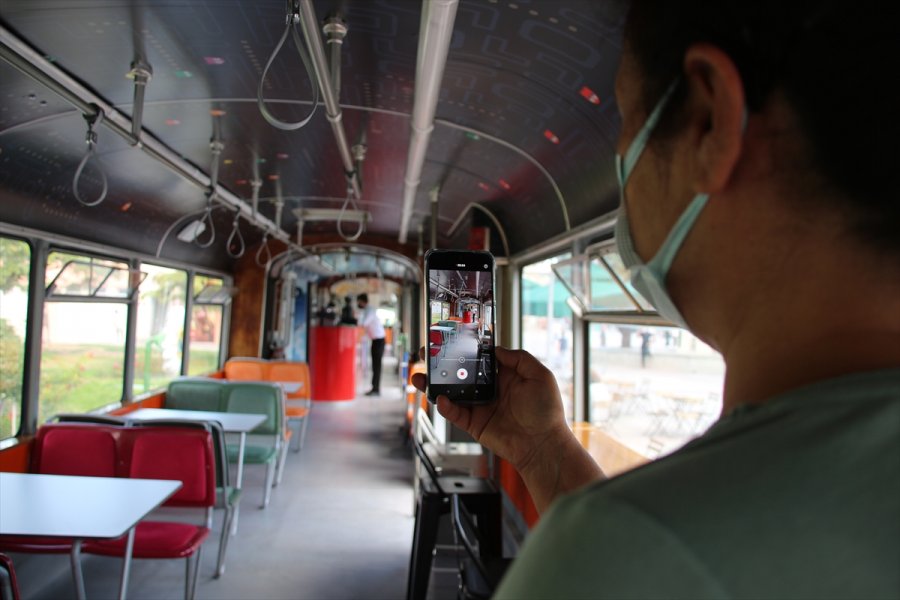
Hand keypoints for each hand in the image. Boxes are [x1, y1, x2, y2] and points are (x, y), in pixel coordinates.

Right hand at [411, 346, 569, 473]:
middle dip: (443, 365)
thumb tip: (497, 349)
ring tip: (420, 376)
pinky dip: (445, 406)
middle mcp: (490, 389)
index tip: (451, 340)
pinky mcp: (474, 424)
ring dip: (435, 385)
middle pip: (461, 374)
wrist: (543, 445)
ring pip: (452, 393)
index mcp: (505, 376)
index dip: (466, 350)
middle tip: (428, 355)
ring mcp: (480, 406)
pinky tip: (441, 398)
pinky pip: (455, 413)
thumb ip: (519, 358)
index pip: (480, 359)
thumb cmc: (546, 412)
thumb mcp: (540, 375)